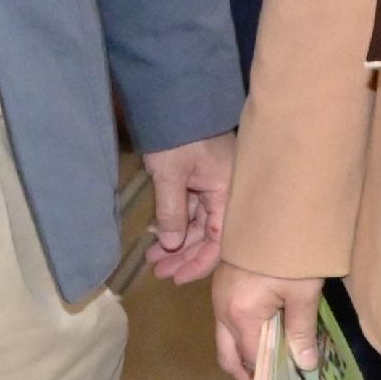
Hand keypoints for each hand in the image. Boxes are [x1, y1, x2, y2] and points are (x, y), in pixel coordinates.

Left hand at [143, 131, 234, 283]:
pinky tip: (157, 235)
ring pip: (199, 224)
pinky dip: (176, 223)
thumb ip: (172, 214)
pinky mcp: (203, 179)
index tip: (176, 278)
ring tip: (153, 259)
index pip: (220, 241)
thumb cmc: (178, 139)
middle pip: (210, 236)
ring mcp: (215, 185)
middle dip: (184, 256)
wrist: (176, 101)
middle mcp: (226, 193)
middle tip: (159, 272)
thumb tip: (171, 247)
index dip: (199, 263)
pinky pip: (193, 210)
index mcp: (228, 193)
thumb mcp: (170, 177)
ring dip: (177, 242)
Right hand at [213, 262, 321, 379]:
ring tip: (271, 359)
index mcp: (240, 315)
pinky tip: (265, 330)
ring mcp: (220, 294)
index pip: (248, 359)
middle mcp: (222, 309)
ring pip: (225, 335)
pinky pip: (228, 317)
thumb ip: (302, 331)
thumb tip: (305, 366)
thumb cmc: (292, 252)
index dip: (263, 377)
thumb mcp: (303, 292)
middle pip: (227, 353)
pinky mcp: (224, 281)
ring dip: (243, 350)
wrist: (278, 208)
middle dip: (245, 371)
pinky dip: (242, 331)